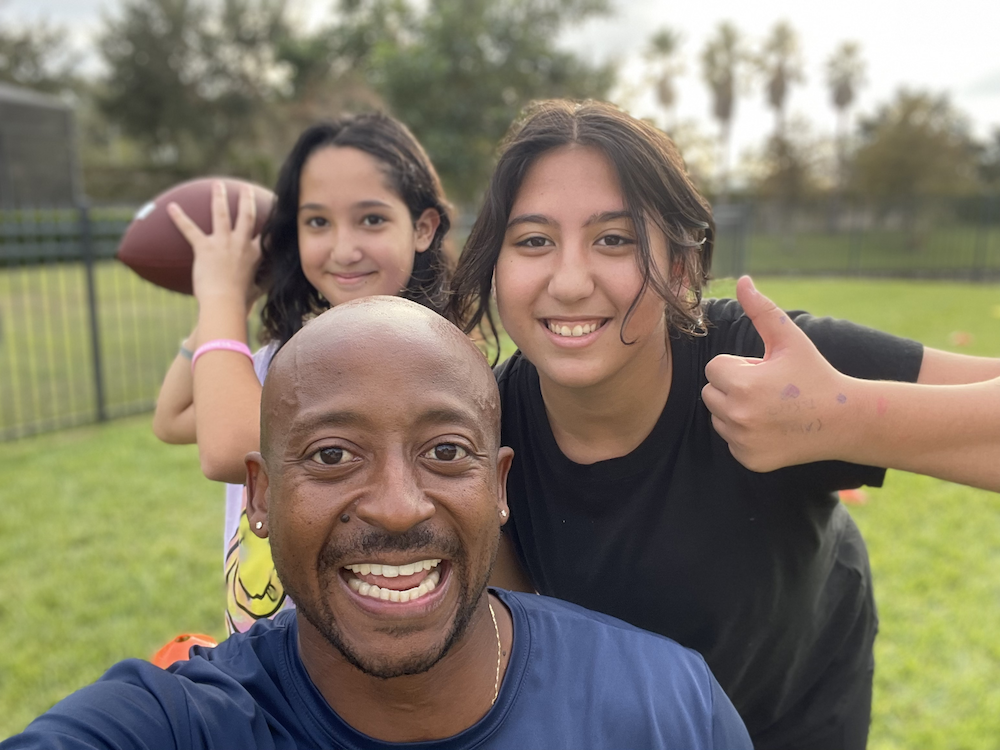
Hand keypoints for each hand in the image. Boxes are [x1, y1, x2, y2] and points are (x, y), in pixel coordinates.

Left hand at [167, 181, 260, 305]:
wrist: (225, 303)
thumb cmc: (240, 302)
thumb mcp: (257, 291)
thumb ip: (262, 285)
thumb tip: (267, 288)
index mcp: (255, 254)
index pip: (266, 235)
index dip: (271, 223)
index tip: (274, 213)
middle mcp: (241, 243)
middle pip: (246, 216)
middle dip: (246, 200)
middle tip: (246, 189)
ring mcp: (222, 243)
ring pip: (221, 213)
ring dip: (219, 197)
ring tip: (218, 185)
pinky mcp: (204, 248)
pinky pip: (189, 229)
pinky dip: (179, 218)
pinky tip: (171, 207)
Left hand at [702, 276, 848, 471]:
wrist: (844, 421)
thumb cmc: (814, 374)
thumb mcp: (790, 339)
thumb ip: (761, 310)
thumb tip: (742, 280)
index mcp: (743, 385)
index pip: (715, 368)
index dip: (740, 366)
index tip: (765, 370)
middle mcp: (739, 417)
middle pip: (710, 392)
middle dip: (733, 386)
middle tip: (768, 388)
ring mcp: (743, 442)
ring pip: (718, 417)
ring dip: (736, 409)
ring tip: (771, 406)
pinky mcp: (749, 460)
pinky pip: (730, 440)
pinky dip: (744, 434)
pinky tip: (772, 427)